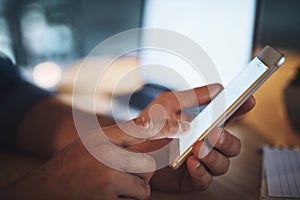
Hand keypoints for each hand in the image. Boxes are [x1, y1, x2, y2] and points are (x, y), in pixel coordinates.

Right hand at [2, 118, 189, 199]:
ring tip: (109, 186)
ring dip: (133, 190)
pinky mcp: (109, 195)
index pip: (141, 129)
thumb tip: (147, 130)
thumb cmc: (68, 166)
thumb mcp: (90, 143)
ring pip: (143, 186)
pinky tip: (103, 194)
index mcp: (103, 137)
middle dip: (142, 174)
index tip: (185, 128)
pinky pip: (133, 198)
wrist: (42, 190)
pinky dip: (124, 199)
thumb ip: (117, 138)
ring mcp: (109, 176)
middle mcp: (108, 153)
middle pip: (148, 164)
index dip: (166, 127)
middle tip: (122, 174)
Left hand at [137, 84, 254, 191]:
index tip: (247, 101)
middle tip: (215, 133)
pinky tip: (193, 163)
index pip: (228, 118)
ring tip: (199, 148)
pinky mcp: (190, 178)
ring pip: (223, 163)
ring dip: (214, 156)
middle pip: (232, 145)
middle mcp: (204, 143)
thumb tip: (217, 88)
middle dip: (228, 140)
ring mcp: (199, 161)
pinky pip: (206, 179)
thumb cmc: (148, 125)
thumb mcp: (168, 103)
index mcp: (202, 124)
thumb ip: (193, 96)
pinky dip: (202, 171)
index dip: (241, 110)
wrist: (129, 149)